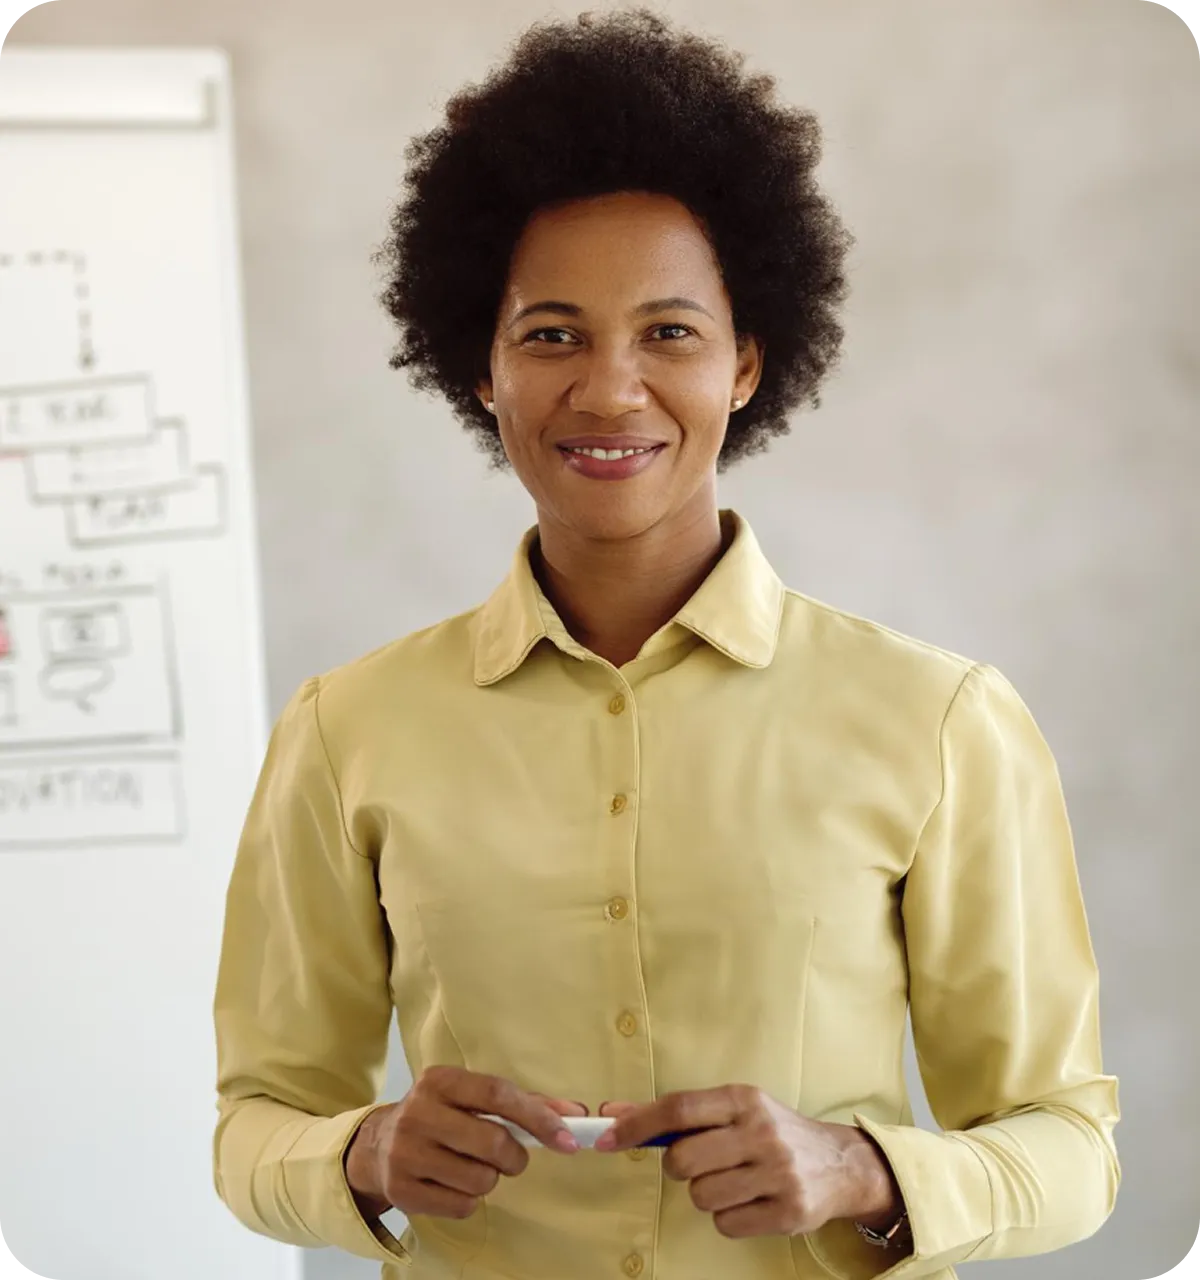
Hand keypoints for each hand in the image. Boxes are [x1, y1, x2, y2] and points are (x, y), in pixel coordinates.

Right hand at [344, 1066, 587, 1221]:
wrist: (377, 1145)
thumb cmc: (441, 1116)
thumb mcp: (472, 1098)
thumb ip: (524, 1103)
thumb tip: (575, 1114)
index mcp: (439, 1080)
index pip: (497, 1094)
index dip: (537, 1117)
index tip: (567, 1138)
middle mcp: (418, 1112)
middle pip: (492, 1142)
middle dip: (514, 1156)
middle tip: (511, 1157)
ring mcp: (406, 1153)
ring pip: (480, 1179)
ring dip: (491, 1178)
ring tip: (475, 1167)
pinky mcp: (402, 1191)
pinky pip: (462, 1206)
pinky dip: (470, 1200)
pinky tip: (454, 1184)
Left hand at [596, 1086, 899, 1238]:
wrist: (839, 1164)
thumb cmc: (770, 1132)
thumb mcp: (732, 1110)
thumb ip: (676, 1114)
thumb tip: (612, 1113)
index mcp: (744, 1099)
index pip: (679, 1108)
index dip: (637, 1124)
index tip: (606, 1136)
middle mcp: (762, 1132)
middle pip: (683, 1159)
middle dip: (678, 1167)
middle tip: (698, 1164)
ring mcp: (778, 1173)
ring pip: (701, 1196)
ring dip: (705, 1194)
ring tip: (732, 1182)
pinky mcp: (789, 1212)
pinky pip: (726, 1225)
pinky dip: (728, 1218)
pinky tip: (749, 1201)